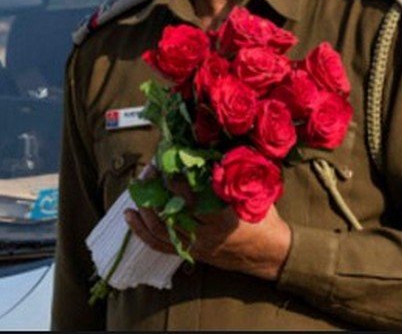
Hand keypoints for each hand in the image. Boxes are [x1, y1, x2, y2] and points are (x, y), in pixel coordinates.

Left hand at [125, 175, 291, 280]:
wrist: (271, 254)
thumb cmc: (264, 219)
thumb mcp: (254, 194)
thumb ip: (234, 176)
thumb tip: (215, 146)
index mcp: (223, 219)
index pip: (191, 201)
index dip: (175, 182)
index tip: (167, 163)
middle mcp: (207, 235)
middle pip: (171, 214)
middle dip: (155, 192)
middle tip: (149, 172)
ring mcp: (197, 246)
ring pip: (161, 231)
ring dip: (145, 210)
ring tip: (136, 189)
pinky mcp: (192, 253)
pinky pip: (161, 246)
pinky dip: (142, 232)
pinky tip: (131, 217)